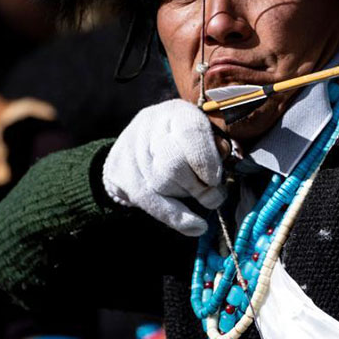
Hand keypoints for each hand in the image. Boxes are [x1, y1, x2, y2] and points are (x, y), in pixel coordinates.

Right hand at [103, 99, 226, 234]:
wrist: (139, 141)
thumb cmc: (185, 140)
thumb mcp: (206, 134)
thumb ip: (217, 149)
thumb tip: (219, 173)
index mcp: (177, 112)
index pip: (190, 133)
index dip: (206, 161)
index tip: (216, 179)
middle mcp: (150, 125)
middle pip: (173, 164)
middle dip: (198, 187)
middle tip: (214, 196)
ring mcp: (131, 149)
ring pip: (161, 185)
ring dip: (187, 198)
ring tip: (204, 199)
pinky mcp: (119, 172)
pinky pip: (150, 202)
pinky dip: (175, 218)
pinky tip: (195, 226)